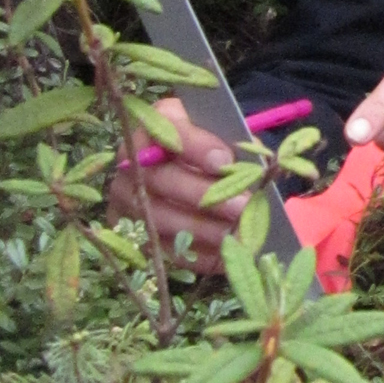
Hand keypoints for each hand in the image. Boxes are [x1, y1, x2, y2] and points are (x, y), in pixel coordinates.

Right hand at [106, 95, 245, 271]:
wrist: (178, 164)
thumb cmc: (202, 143)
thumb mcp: (214, 128)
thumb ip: (229, 138)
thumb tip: (257, 167)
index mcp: (152, 127)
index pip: (167, 133)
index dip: (196, 148)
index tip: (225, 160)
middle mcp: (130, 164)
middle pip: (161, 180)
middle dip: (204, 195)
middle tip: (241, 205)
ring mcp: (126, 201)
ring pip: (159, 218)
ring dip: (202, 229)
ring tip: (237, 234)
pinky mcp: (132, 233)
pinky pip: (161, 249)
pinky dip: (195, 254)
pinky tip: (225, 255)